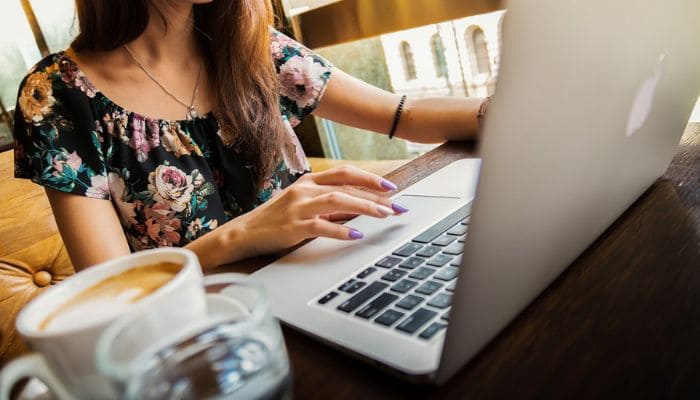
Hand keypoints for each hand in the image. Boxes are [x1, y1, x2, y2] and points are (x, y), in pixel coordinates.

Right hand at [188, 166, 408, 267]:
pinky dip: (341, 229)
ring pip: (338, 201)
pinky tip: (356, 234)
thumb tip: (359, 207)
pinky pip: (322, 226)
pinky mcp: (293, 227)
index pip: (344, 173)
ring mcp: (298, 207)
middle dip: (375, 195)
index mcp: (308, 181)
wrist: (244, 233)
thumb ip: (328, 203)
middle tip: (397, 206)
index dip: (369, 178)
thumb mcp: (302, 204)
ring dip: (364, 207)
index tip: (391, 187)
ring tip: (384, 215)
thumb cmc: (276, 220)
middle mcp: (304, 190)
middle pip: (346, 185)